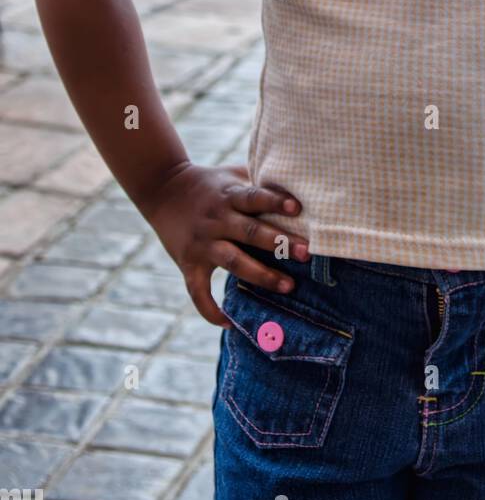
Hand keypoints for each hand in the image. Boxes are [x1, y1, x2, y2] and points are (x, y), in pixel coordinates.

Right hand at [140, 162, 309, 326]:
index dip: (275, 201)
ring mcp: (202, 243)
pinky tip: (229, 324)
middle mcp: (216, 219)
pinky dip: (210, 310)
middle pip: (249, 231)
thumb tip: (300, 184)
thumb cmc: (211, 183)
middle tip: (306, 253)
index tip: (298, 208)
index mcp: (230, 195)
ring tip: (288, 286)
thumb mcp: (233, 175)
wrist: (163, 188)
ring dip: (261, 275)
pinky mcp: (189, 263)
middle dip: (279, 243)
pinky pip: (198, 292)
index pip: (254, 197)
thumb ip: (260, 182)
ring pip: (233, 261)